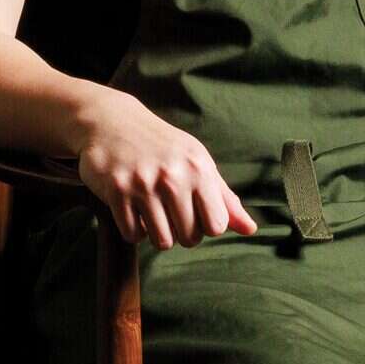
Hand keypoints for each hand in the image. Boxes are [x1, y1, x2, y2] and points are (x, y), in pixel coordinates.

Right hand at [76, 90, 257, 248]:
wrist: (113, 122)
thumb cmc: (163, 146)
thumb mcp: (199, 162)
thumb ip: (224, 198)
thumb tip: (251, 230)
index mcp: (199, 168)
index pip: (217, 225)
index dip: (206, 226)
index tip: (196, 213)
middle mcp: (174, 176)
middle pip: (190, 238)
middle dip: (182, 233)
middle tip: (172, 213)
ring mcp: (144, 184)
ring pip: (161, 241)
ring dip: (157, 233)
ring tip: (154, 212)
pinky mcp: (116, 192)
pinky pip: (132, 235)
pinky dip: (134, 229)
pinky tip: (134, 210)